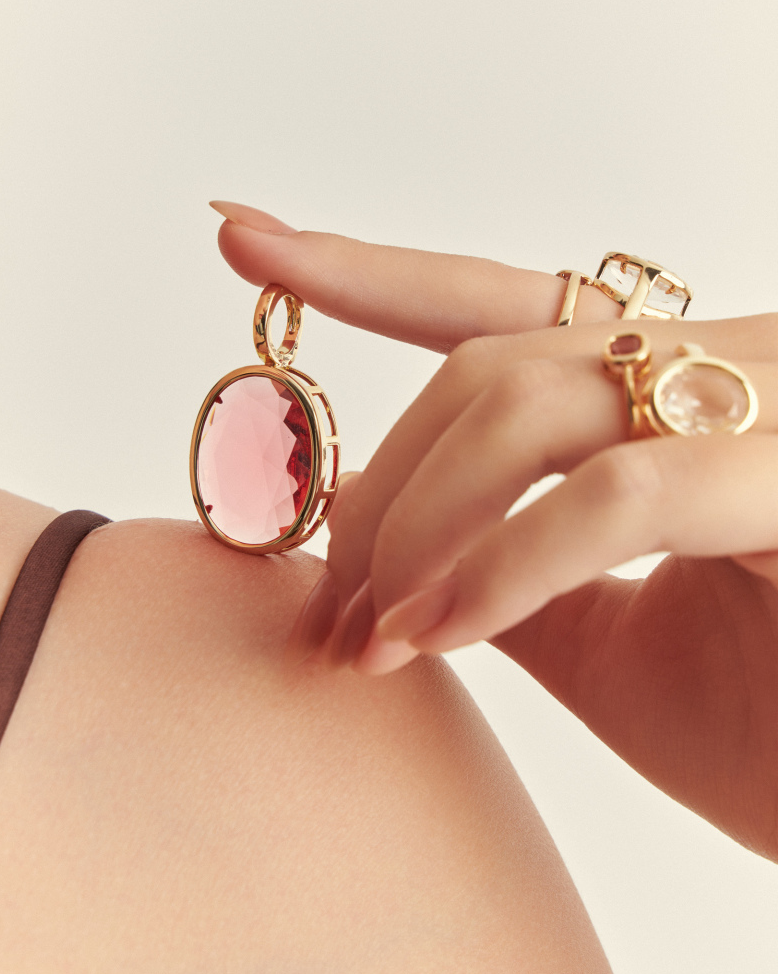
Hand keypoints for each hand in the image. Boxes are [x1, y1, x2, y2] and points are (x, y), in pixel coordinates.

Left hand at [212, 201, 777, 859]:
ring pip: (534, 397)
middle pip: (492, 363)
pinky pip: (620, 494)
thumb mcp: (610, 646)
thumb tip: (377, 527)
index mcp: (684, 394)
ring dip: (422, 522)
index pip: (508, 302)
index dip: (374, 274)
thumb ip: (503, 572)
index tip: (249, 242)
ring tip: (371, 633)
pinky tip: (438, 630)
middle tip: (325, 601)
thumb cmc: (773, 731)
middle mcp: (732, 366)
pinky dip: (505, 565)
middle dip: (382, 485)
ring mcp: (770, 403)